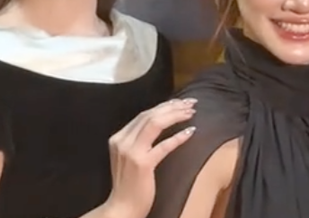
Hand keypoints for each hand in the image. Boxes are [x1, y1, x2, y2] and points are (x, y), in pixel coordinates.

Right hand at [102, 99, 196, 217]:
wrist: (122, 208)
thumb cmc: (128, 185)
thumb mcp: (128, 157)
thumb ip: (137, 141)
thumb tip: (158, 124)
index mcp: (118, 138)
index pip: (142, 115)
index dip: (163, 106)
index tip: (179, 102)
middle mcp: (122, 141)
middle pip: (149, 116)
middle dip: (172, 107)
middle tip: (190, 103)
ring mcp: (131, 152)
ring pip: (155, 124)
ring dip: (175, 116)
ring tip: (191, 113)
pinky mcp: (143, 164)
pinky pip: (163, 146)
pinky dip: (178, 137)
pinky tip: (190, 132)